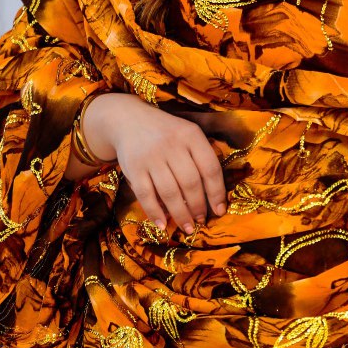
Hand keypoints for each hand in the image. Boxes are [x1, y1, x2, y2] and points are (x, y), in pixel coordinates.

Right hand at [82, 93, 226, 233]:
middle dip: (198, 206)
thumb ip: (201, 156)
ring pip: (170, 192)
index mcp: (191, 135)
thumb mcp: (187, 133)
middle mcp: (172, 144)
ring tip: (187, 227)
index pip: (210, 167)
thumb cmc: (165, 132)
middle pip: (191, 183)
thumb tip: (215, 194)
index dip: (217, 192)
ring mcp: (151, 156)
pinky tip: (162, 225)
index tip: (219, 210)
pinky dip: (155, 213)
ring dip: (180, 215)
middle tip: (201, 220)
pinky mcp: (134, 167)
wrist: (128, 119)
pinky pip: (146, 195)